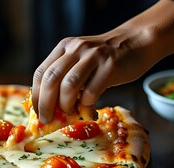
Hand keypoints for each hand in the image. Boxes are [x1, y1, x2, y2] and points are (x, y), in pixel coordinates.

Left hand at [31, 0, 173, 123]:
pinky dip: (87, 104)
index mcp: (64, 47)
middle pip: (51, 79)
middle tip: (46, 119)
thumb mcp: (80, 61)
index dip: (36, 95)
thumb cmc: (104, 60)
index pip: (41, 72)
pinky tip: (89, 108)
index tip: (37, 112)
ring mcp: (93, 56)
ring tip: (69, 113)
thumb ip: (65, 78)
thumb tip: (50, 109)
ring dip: (66, 104)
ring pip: (69, 85)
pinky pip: (92, 91)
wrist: (137, 42)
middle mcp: (76, 49)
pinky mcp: (110, 66)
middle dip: (46, 103)